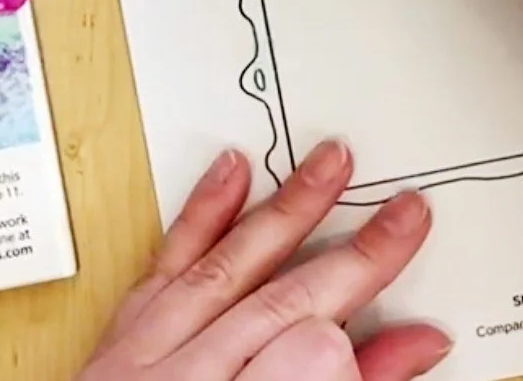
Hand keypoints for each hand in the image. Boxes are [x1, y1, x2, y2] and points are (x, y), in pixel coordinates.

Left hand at [78, 142, 446, 380]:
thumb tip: (393, 345)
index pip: (311, 346)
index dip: (369, 295)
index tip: (411, 256)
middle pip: (276, 303)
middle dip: (351, 255)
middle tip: (405, 212)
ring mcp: (134, 367)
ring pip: (221, 268)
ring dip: (283, 211)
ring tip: (330, 162)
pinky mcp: (111, 355)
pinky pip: (159, 276)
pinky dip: (197, 221)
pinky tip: (228, 174)